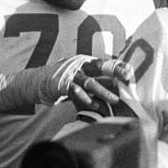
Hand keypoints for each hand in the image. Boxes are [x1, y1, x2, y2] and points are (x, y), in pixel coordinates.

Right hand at [0, 56, 134, 114]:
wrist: (36, 83)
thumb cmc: (62, 83)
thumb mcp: (81, 84)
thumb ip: (96, 88)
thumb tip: (115, 96)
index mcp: (87, 63)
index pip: (106, 63)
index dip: (119, 67)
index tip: (131, 72)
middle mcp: (80, 65)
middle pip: (101, 68)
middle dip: (115, 73)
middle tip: (128, 80)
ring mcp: (70, 73)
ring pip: (90, 82)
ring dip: (103, 92)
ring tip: (115, 100)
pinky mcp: (61, 83)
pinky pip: (74, 90)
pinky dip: (82, 97)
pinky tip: (91, 104)